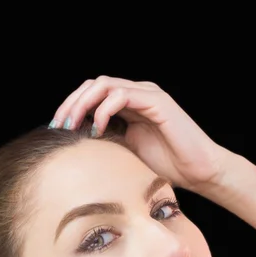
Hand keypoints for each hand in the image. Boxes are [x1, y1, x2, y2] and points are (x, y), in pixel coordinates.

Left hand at [50, 75, 228, 191]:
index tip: (57, 127)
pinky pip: (122, 95)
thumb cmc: (168, 166)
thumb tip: (77, 142)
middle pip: (94, 84)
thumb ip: (108, 139)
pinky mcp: (157, 101)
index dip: (72, 106)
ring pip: (104, 84)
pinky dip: (104, 109)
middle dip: (72, 103)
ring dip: (83, 103)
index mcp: (130, 104)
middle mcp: (138, 94)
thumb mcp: (128, 152)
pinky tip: (97, 128)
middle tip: (59, 125)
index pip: (93, 94)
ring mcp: (148, 95)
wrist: (198, 172)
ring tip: (72, 125)